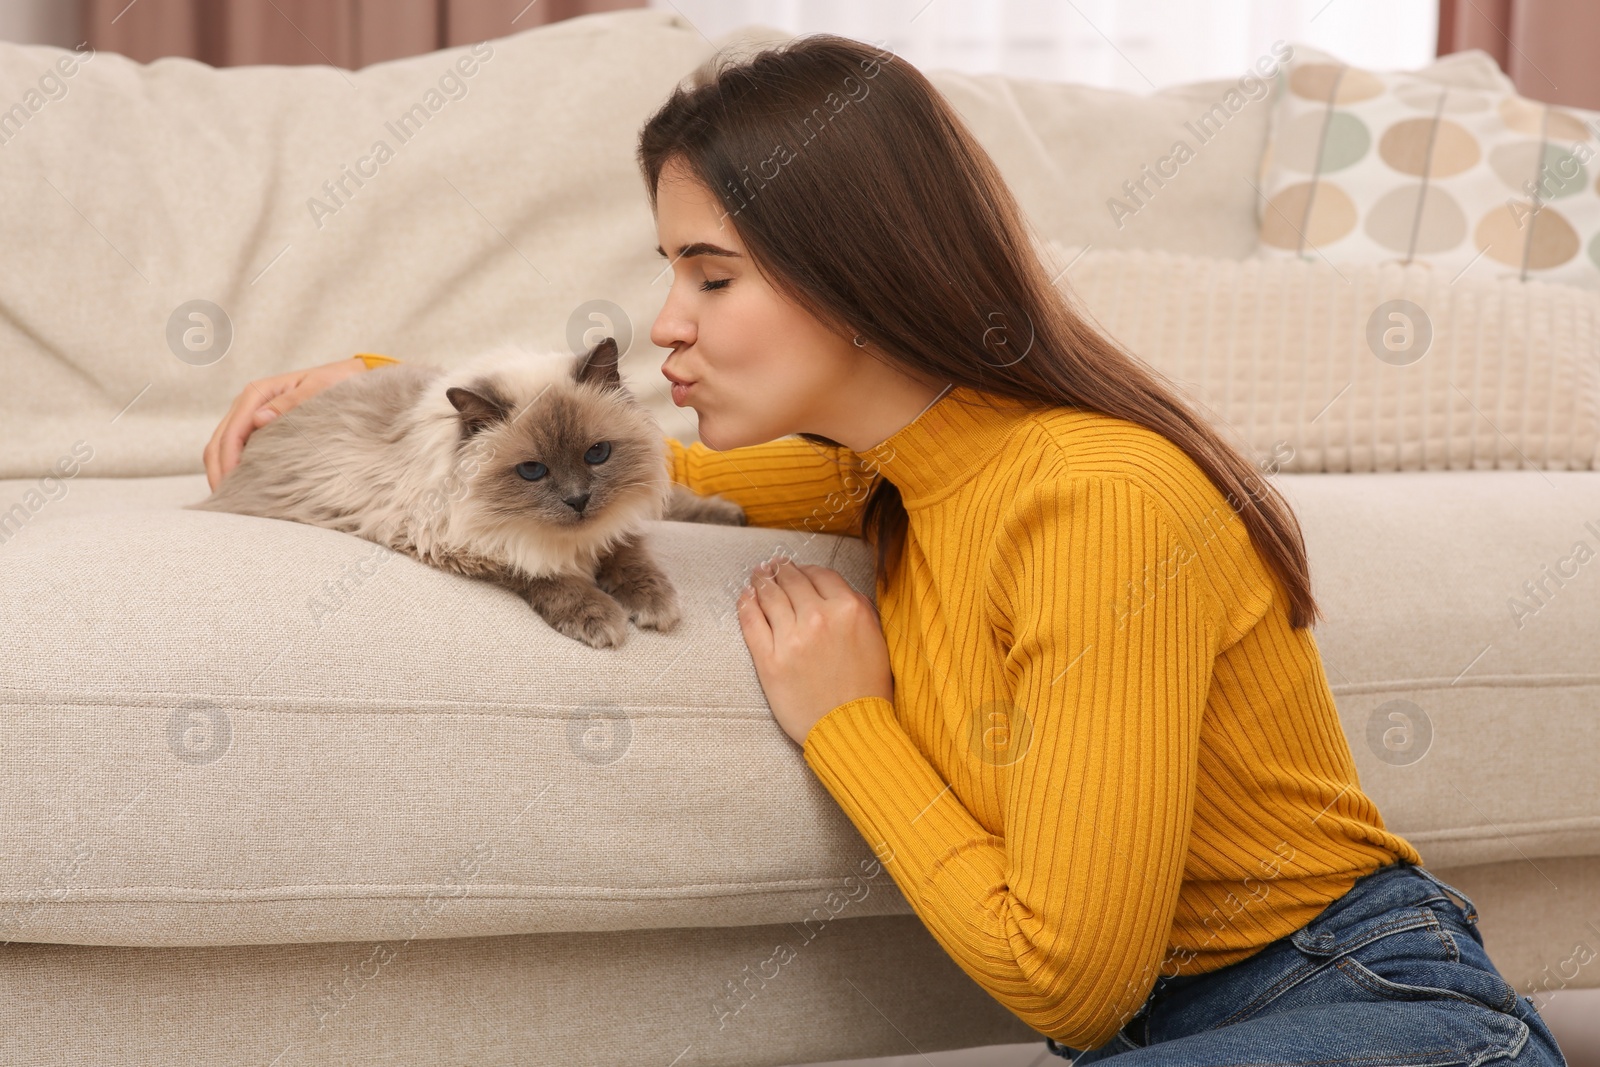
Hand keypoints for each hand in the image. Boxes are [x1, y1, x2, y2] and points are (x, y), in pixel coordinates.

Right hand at [202, 356, 370, 490]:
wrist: (347, 375)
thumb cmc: (335, 382)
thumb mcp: (318, 389)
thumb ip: (290, 403)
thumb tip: (258, 420)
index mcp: (257, 393)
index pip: (231, 433)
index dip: (227, 463)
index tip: (232, 489)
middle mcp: (247, 403)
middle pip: (218, 443)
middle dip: (218, 473)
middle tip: (227, 504)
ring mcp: (250, 415)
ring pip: (221, 447)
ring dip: (222, 472)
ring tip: (232, 501)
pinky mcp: (257, 426)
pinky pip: (237, 449)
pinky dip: (233, 467)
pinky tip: (242, 487)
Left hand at [737, 554, 894, 746]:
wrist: (851, 730)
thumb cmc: (867, 689)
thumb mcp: (877, 640)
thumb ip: (860, 610)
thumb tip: (837, 592)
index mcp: (849, 609)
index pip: (820, 574)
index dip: (806, 569)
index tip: (798, 569)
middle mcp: (819, 617)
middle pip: (792, 580)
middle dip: (780, 570)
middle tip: (771, 566)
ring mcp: (791, 638)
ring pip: (769, 596)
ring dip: (761, 581)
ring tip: (756, 577)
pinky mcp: (769, 660)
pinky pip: (751, 622)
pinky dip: (746, 605)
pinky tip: (745, 597)